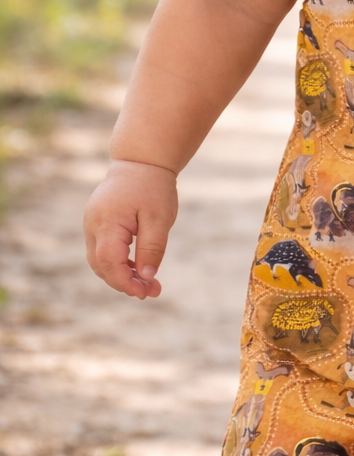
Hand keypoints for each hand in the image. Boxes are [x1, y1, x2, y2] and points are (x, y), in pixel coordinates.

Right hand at [83, 160, 177, 299]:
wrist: (141, 162)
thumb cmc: (153, 187)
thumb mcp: (159, 218)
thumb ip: (152, 248)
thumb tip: (146, 277)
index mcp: (107, 222)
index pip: (109, 262)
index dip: (125, 282)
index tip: (145, 293)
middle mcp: (93, 225)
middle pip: (101, 265)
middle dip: (124, 282)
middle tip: (152, 291)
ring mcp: (92, 224)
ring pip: (100, 260)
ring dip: (121, 274)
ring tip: (148, 283)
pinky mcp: (97, 224)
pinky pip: (103, 250)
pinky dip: (118, 262)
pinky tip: (139, 268)